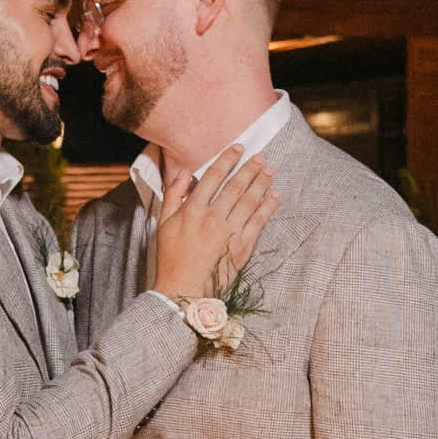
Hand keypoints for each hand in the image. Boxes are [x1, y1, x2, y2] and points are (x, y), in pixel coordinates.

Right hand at [154, 146, 276, 308]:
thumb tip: (184, 172)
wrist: (184, 289)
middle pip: (236, 187)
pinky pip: (258, 223)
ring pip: (249, 202)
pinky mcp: (241, 248)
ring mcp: (229, 233)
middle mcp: (213, 218)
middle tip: (261, 157)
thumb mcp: (163, 223)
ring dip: (261, 184)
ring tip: (269, 171)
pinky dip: (267, 208)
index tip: (238, 149)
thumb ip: (173, 195)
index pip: (214, 177)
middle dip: (250, 169)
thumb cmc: (170, 257)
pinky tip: (274, 196)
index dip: (227, 160)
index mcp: (193, 210)